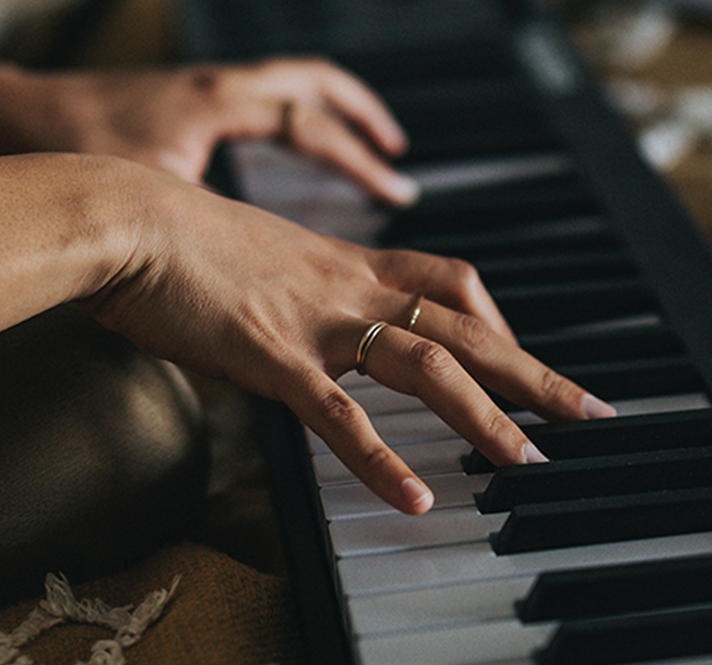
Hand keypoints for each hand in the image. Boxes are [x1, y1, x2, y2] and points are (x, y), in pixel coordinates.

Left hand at [0, 56, 420, 206]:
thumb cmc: (61, 153)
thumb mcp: (147, 205)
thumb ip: (205, 247)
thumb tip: (242, 304)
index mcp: (216, 104)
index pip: (310, 122)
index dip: (357, 157)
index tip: (393, 187)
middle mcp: (210, 87)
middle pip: (310, 81)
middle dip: (358, 113)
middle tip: (391, 149)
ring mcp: (188, 89)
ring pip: (276, 81)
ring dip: (320, 108)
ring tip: (351, 140)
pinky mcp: (164, 101)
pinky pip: (244, 96)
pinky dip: (274, 116)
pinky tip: (270, 153)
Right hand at [81, 162, 612, 513]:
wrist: (122, 214)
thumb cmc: (165, 236)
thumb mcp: (245, 257)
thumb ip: (279, 291)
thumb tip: (276, 325)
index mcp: (342, 261)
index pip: (448, 281)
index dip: (497, 320)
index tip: (524, 356)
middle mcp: (345, 286)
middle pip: (466, 325)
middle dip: (534, 372)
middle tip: (589, 412)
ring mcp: (314, 319)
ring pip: (426, 367)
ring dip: (486, 418)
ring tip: (530, 464)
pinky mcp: (271, 354)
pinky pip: (341, 416)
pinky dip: (384, 460)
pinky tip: (417, 498)